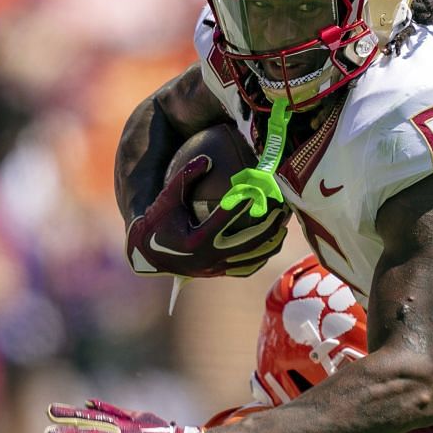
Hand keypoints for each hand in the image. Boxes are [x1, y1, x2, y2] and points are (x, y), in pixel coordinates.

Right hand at [126, 156, 288, 278]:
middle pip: (247, 242)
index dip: (243, 204)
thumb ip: (185, 177)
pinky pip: (246, 268)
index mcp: (196, 241)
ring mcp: (215, 269)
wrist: (149, 254)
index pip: (225, 220)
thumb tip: (207, 158)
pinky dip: (261, 257)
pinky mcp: (219, 273)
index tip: (258, 189)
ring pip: (251, 258)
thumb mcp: (167, 197)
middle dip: (268, 226)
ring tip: (283, 225)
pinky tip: (272, 243)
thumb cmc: (158, 221)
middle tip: (282, 209)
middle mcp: (208, 258)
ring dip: (270, 242)